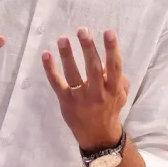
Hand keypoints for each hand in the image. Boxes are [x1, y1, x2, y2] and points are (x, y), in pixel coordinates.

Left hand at [42, 28, 128, 150]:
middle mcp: (98, 93)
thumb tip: (112, 59)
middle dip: (88, 48)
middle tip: (83, 30)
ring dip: (67, 55)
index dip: (112, 49)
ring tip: (63, 39)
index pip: (115, 66)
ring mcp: (81, 98)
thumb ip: (119, 77)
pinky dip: (50, 69)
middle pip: (93, 68)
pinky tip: (46, 55)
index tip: (108, 32)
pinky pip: (57, 83)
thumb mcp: (121, 94)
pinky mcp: (66, 101)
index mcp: (114, 89)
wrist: (98, 136)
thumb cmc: (109, 108)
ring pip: (74, 74)